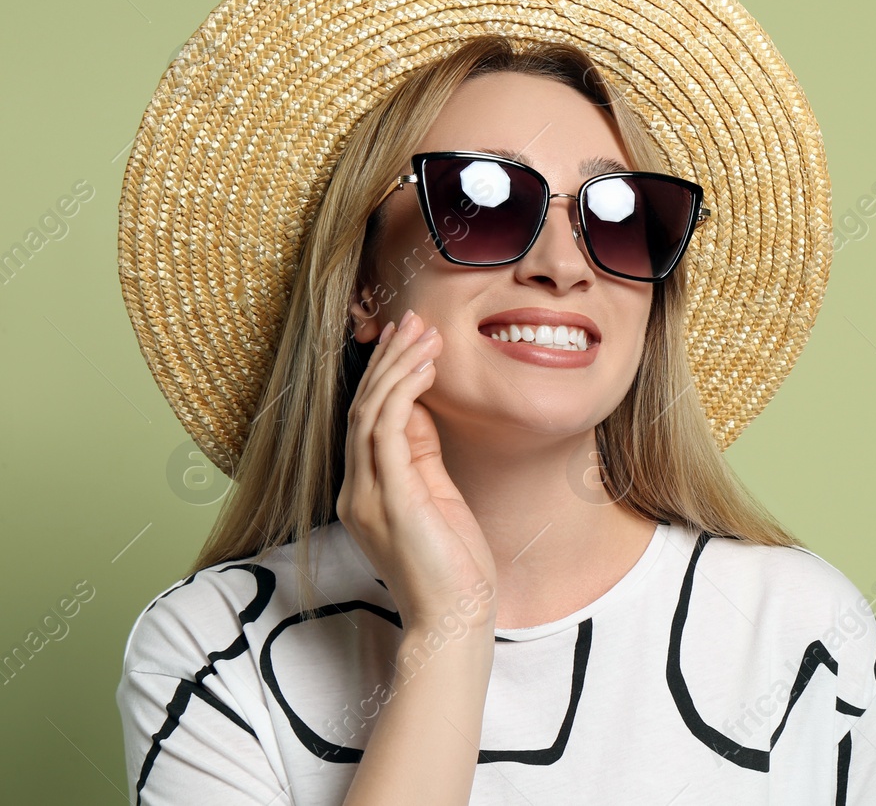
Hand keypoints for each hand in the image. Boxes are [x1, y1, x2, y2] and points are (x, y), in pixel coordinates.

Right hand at [336, 309, 497, 633]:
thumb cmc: (453, 566)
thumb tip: (420, 408)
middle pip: (362, 406)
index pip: (367, 418)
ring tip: (424, 333)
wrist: (453, 620)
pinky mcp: (390, 500)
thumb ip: (421, 456)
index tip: (410, 338)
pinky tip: (424, 368)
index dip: (386, 374)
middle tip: (414, 320)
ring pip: (370, 412)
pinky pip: (386, 432)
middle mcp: (356, 490)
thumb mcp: (436, 498)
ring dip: (398, 367)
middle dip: (389, 359)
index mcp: (364, 491)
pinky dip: (403, 393)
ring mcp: (367, 495)